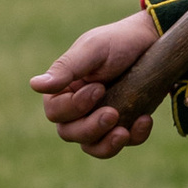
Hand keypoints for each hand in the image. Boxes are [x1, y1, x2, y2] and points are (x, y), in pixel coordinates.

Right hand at [27, 11, 158, 157]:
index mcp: (64, 88)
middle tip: (113, 113)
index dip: (73, 107)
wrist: (153, 40)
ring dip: (107, 144)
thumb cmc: (119, 41)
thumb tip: (34, 85)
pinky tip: (145, 119)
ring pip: (92, 146)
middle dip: (91, 128)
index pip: (55, 112)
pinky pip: (123, 143)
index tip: (98, 87)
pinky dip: (134, 137)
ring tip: (124, 132)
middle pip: (70, 133)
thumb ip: (66, 68)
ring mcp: (100, 118)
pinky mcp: (124, 125)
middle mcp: (77, 108)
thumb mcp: (93, 50)